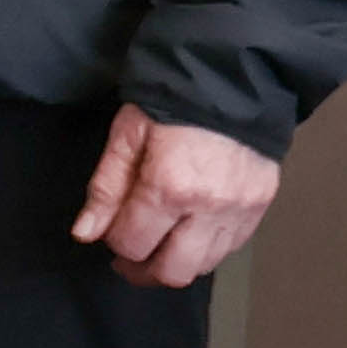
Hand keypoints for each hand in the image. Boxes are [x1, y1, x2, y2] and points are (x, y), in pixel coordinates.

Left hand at [73, 105, 281, 291]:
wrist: (232, 77)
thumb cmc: (172, 100)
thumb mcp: (127, 133)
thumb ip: (106, 187)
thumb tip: (86, 232)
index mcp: (170, 187)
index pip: (133, 244)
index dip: (115, 242)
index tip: (111, 228)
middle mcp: (209, 208)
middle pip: (172, 271)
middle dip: (143, 270)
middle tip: (130, 256)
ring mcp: (240, 210)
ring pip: (203, 266)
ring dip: (176, 262)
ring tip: (160, 242)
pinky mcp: (260, 207)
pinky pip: (230, 248)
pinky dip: (206, 248)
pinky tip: (190, 230)